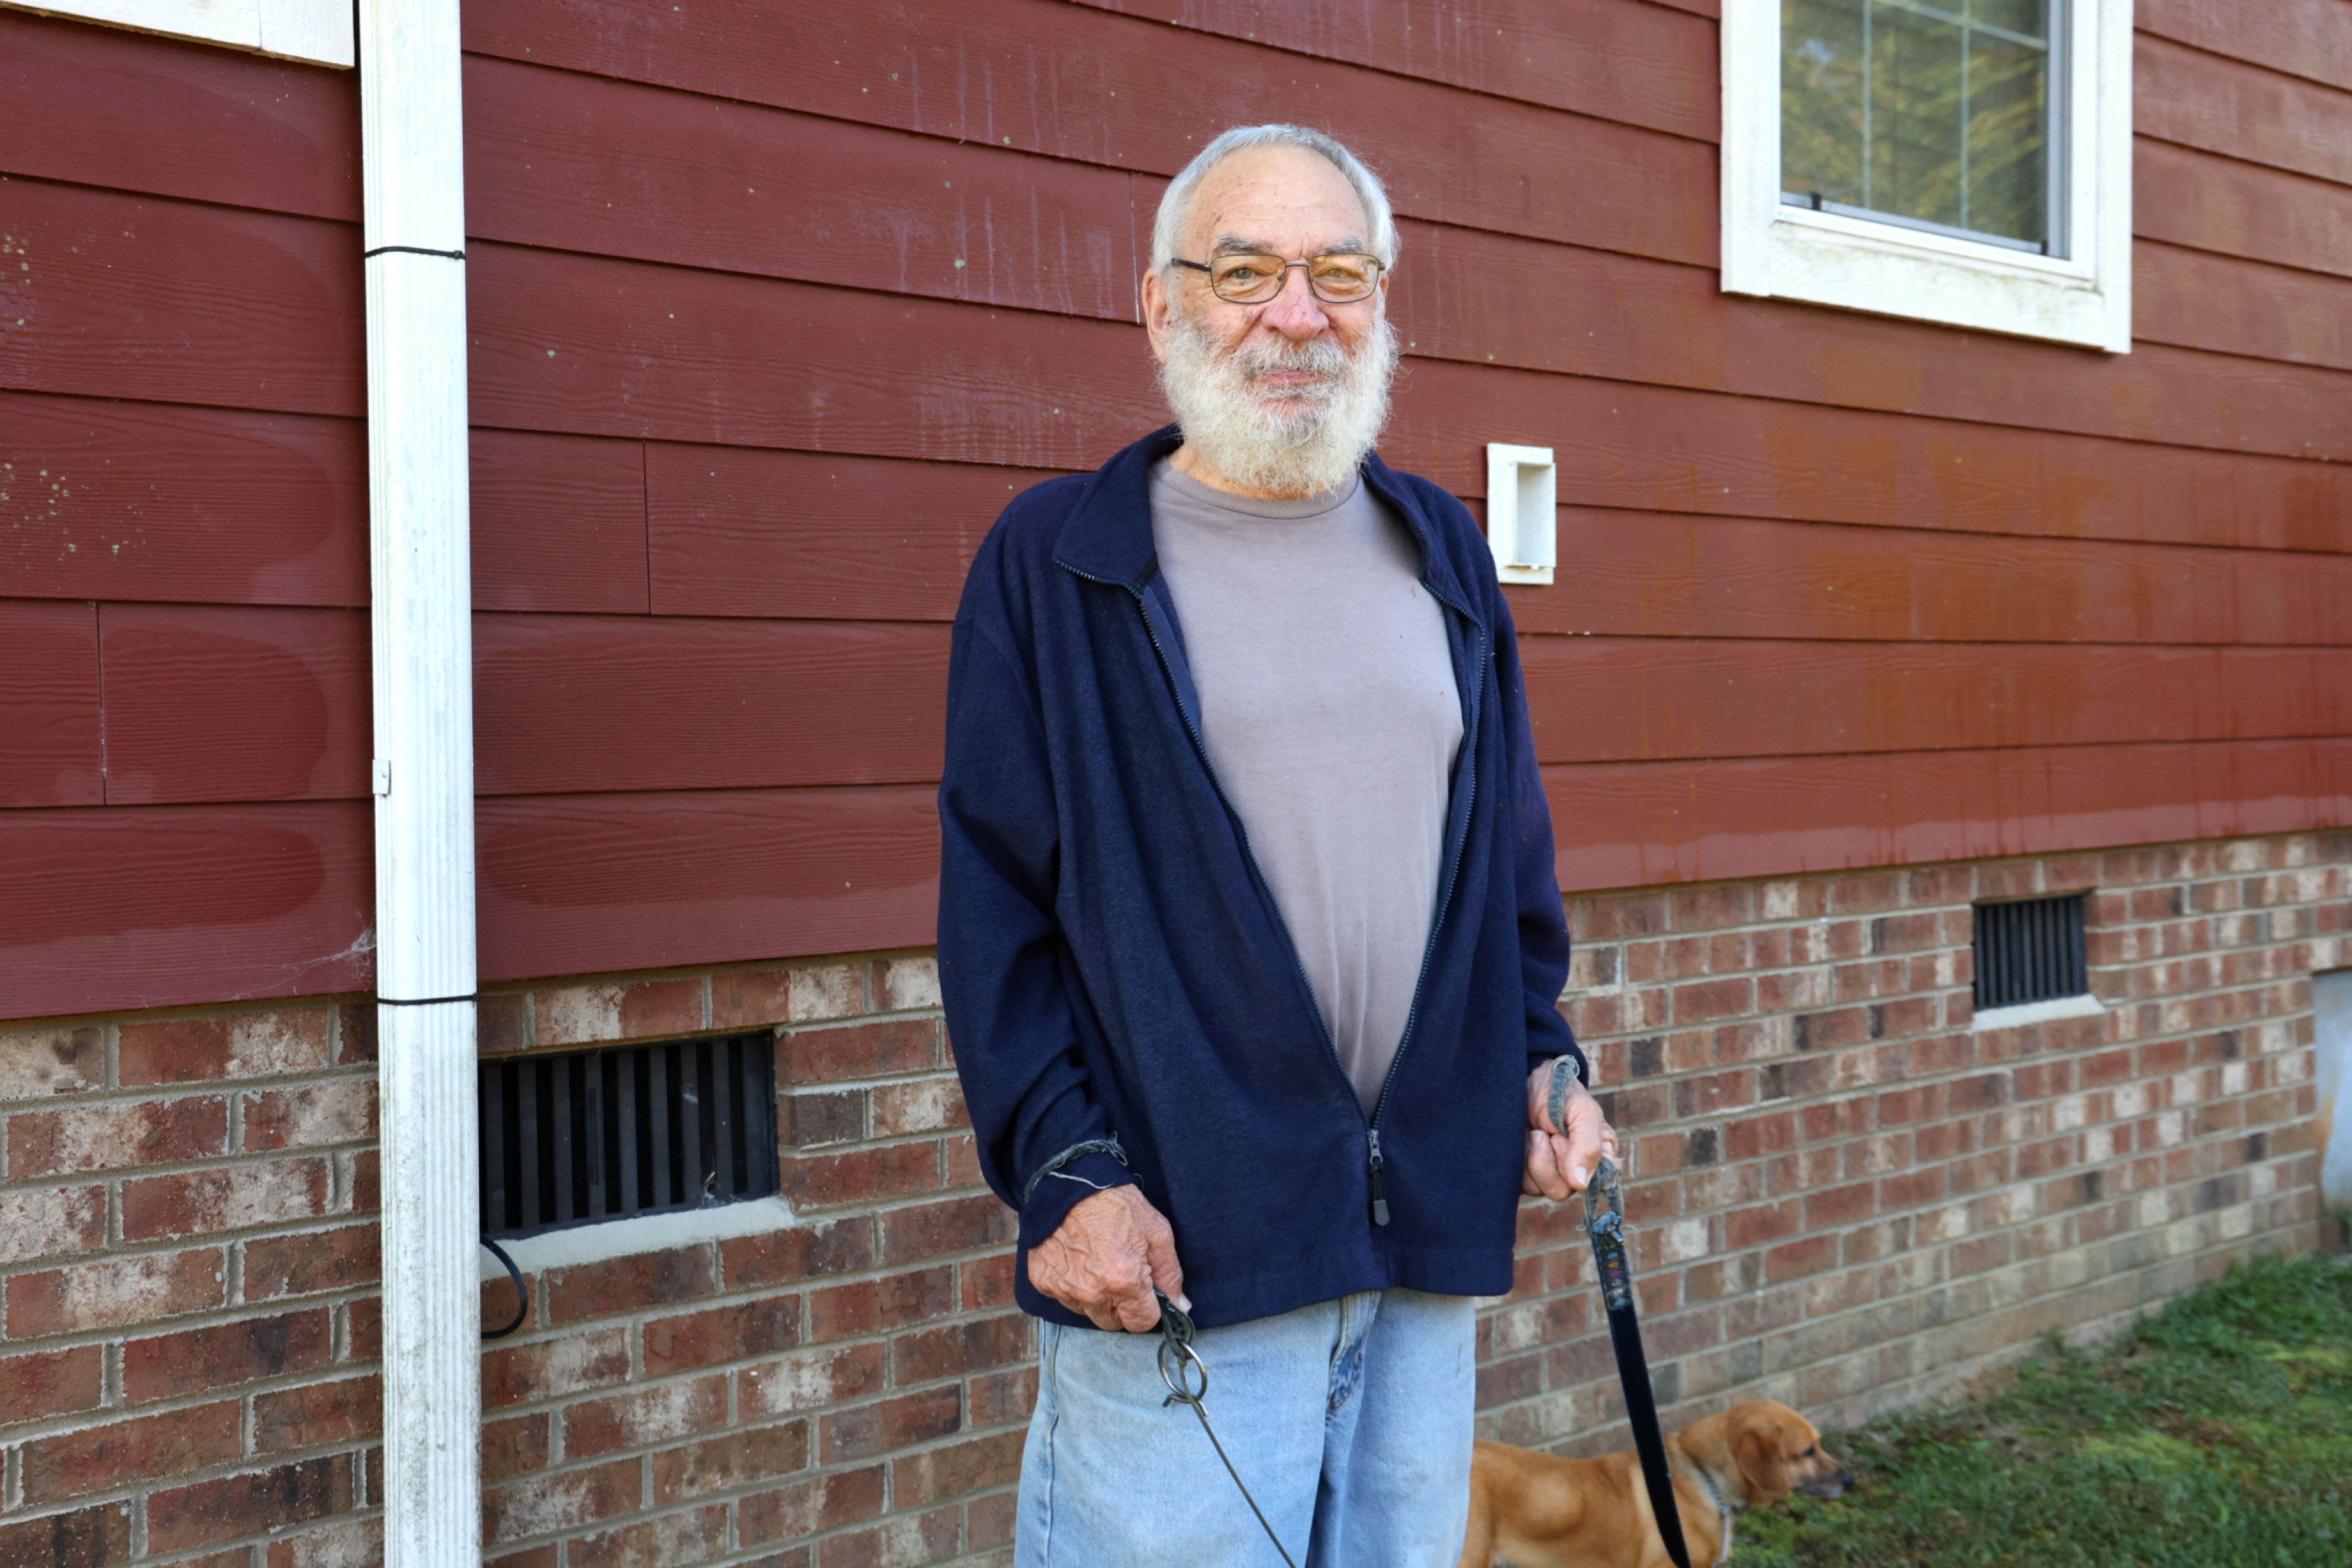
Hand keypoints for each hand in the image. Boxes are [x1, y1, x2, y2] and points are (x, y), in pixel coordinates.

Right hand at [1026, 1184, 1188, 1331]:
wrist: (1071, 1181)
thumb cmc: (1116, 1203)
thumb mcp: (1157, 1232)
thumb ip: (1170, 1275)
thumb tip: (1181, 1307)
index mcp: (1124, 1282)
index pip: (1142, 1323)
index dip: (1148, 1308)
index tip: (1146, 1290)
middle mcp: (1092, 1293)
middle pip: (1114, 1322)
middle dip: (1123, 1305)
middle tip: (1122, 1273)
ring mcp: (1064, 1289)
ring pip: (1089, 1313)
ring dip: (1097, 1297)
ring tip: (1098, 1263)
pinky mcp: (1044, 1282)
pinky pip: (1065, 1299)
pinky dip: (1073, 1286)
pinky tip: (1078, 1260)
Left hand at [1523, 1061, 1616, 1199]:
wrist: (1527, 1080)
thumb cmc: (1560, 1092)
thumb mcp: (1581, 1110)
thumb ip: (1587, 1145)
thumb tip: (1580, 1184)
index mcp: (1597, 1158)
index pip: (1589, 1183)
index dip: (1572, 1162)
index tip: (1561, 1137)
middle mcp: (1574, 1171)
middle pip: (1560, 1191)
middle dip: (1547, 1158)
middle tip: (1545, 1131)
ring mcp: (1548, 1174)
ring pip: (1538, 1189)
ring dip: (1533, 1156)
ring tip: (1535, 1132)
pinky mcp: (1525, 1173)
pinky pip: (1520, 1184)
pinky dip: (1518, 1161)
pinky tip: (1523, 1141)